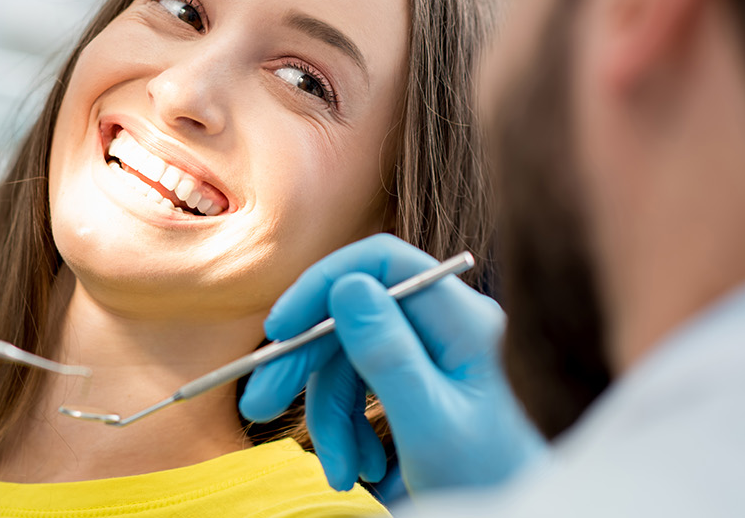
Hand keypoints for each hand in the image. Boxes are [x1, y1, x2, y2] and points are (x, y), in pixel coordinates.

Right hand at [239, 234, 544, 500]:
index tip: (279, 329)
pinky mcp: (421, 381)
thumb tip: (346, 286)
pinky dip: (348, 428)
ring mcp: (435, 353)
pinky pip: (363, 388)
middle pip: (354, 317)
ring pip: (350, 360)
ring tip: (341, 474)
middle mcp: (449, 326)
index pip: (382, 264)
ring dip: (329, 417)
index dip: (322, 284)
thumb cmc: (488, 480)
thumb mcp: (430, 425)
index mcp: (464, 321)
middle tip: (256, 407)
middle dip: (305, 367)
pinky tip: (360, 470)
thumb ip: (388, 355)